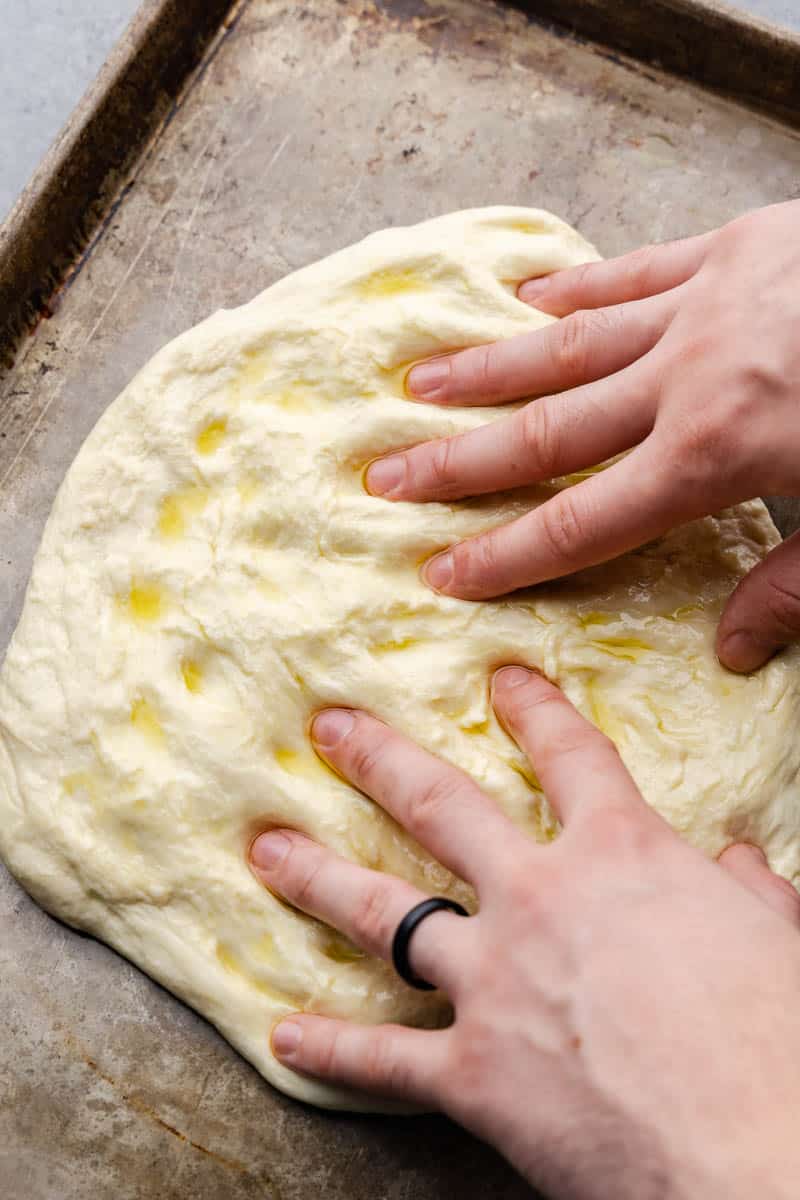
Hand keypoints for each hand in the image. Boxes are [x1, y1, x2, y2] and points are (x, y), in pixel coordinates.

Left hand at [250, 669, 799, 1198]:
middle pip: (439, 807)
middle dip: (378, 759)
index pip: (571, 757)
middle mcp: (538, 898)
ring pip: (385, 912)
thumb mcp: (782, 945)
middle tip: (330, 728)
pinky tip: (286, 1034)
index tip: (499, 680)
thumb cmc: (780, 1043)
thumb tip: (743, 863)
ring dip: (318, 876)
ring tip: (268, 849)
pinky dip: (332, 1048)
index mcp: (620, 855)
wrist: (759, 1159)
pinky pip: (385, 1057)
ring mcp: (494, 983)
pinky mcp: (473, 1075)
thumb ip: (754, 897)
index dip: (534, 709)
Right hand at [364, 200, 799, 673]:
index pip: (582, 524)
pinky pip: (632, 272)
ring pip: (569, 348)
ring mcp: (702, 307)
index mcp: (713, 460)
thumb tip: (727, 651)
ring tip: (415, 383)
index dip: (506, 555)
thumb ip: (791, 587)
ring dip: (487, 370)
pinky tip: (521, 300)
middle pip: (546, 434)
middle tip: (382, 475)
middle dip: (458, 462)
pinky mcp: (732, 248)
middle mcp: (684, 383)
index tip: (439, 571)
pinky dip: (574, 289)